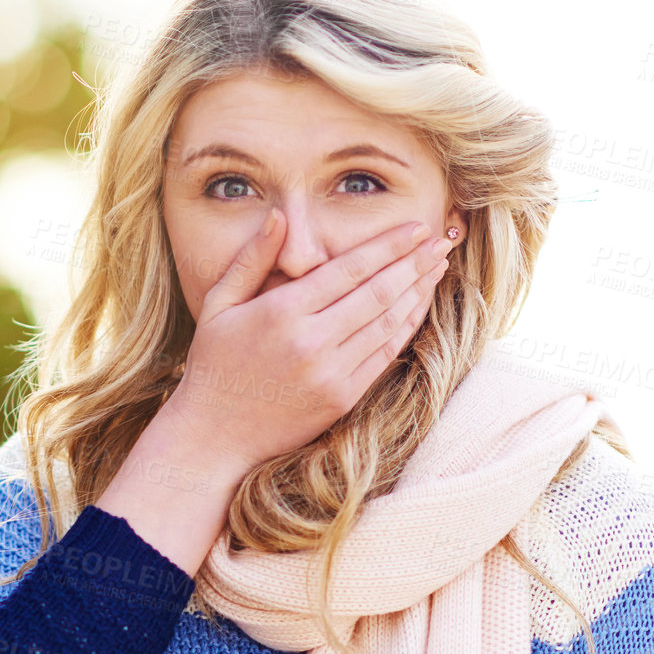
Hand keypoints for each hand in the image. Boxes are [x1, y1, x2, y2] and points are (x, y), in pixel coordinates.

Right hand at [163, 209, 447, 479]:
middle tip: (440, 240)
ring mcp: (330, 373)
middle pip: (378, 292)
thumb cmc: (213, 365)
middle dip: (414, 263)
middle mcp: (311, 342)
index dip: (388, 246)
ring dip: (417, 292)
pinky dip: (405, 327)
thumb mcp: (218, 305)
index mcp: (281, 312)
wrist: (214, 436)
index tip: (416, 227)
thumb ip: (251, 259)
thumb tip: (280, 216)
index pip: (349, 269)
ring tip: (437, 267)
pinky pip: (384, 355)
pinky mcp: (342, 398)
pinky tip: (417, 306)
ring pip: (388, 323)